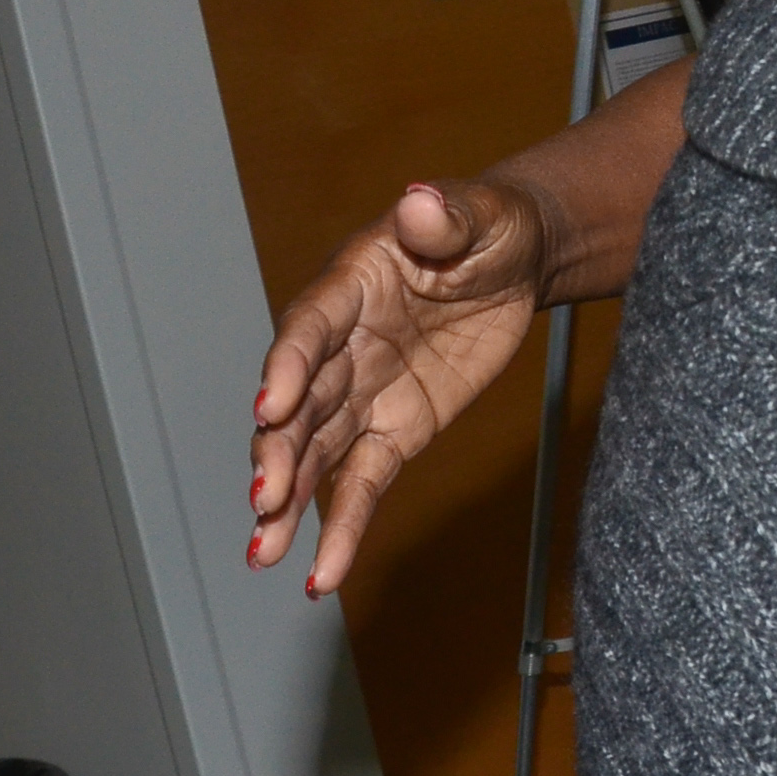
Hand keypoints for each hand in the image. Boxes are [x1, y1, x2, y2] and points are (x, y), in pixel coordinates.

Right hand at [250, 180, 551, 595]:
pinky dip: (342, 528)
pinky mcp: (393, 432)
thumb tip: (421, 200)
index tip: (270, 406)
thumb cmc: (487, 226)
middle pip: (299, 405)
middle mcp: (340, 346)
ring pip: (314, 455)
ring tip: (263, 552)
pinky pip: (362, 484)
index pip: (310, 328)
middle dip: (278, 452)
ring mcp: (360, 394)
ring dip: (287, 504)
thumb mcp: (479, 215)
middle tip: (263, 498)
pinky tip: (321, 575)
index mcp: (350, 286)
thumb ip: (446, 217)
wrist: (514, 260)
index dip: (288, 366)